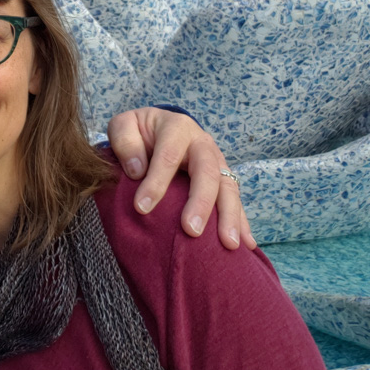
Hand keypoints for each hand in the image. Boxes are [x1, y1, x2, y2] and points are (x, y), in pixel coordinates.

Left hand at [107, 107, 254, 249]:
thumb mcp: (123, 126)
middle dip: (201, 202)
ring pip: (228, 186)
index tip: (141, 208)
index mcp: (177, 127)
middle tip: (191, 231)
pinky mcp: (223, 177)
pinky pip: (234, 199)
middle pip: (207, 171)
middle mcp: (201, 143)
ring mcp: (216, 160)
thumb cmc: (137, 131)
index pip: (168, 155)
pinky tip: (246, 244)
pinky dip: (242, 221)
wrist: (156, 127)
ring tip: (229, 244)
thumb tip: (137, 170)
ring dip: (230, 215)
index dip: (156, 182)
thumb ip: (124, 141)